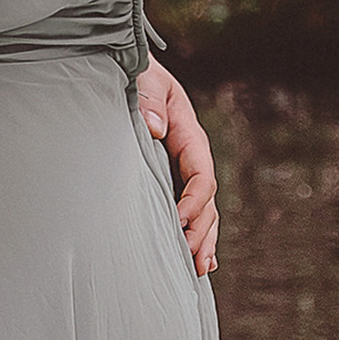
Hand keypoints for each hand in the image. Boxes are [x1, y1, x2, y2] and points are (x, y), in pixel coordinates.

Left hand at [138, 57, 218, 275]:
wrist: (131, 71)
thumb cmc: (136, 74)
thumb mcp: (144, 79)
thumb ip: (148, 100)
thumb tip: (157, 128)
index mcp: (189, 136)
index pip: (201, 176)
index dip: (193, 202)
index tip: (177, 222)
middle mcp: (191, 157)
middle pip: (207, 201)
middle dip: (203, 232)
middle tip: (192, 261)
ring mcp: (182, 169)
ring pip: (202, 210)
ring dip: (203, 239)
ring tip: (201, 269)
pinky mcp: (169, 177)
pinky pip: (187, 208)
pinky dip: (195, 232)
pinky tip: (198, 260)